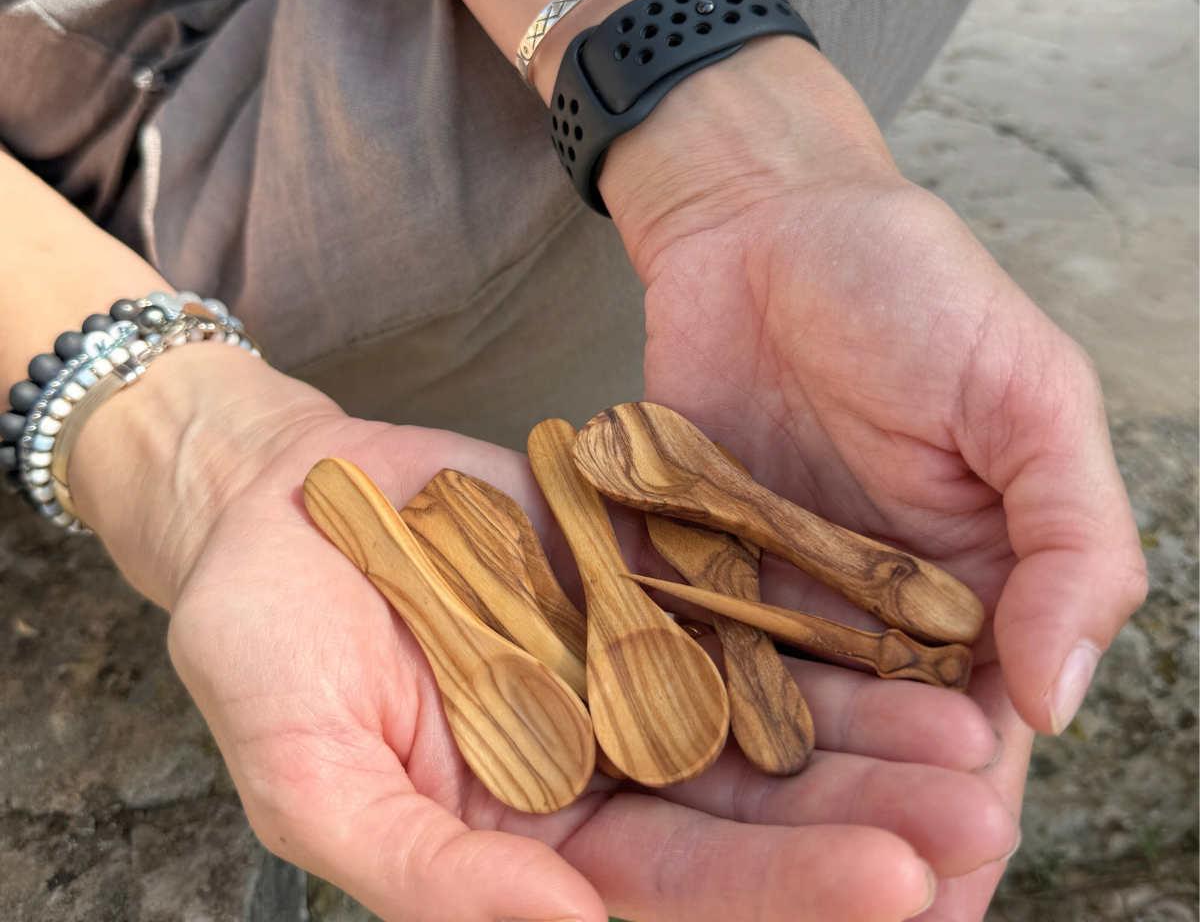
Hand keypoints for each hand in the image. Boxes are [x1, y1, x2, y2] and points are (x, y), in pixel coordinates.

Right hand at [73, 346, 1016, 921]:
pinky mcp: (632, 564)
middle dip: (860, 814)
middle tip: (974, 812)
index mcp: (530, 834)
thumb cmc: (262, 643)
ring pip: (758, 696)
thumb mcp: (309, 773)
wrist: (272, 498)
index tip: (893, 887)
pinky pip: (727, 584)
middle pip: (744, 802)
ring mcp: (621, 654)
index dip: (779, 894)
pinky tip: (889, 610)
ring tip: (963, 721)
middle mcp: (595, 754)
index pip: (672, 887)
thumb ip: (427, 870)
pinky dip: (806, 600)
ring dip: (860, 713)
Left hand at [602, 35, 1148, 918]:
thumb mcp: (1029, 398)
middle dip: (853, 838)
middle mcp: (869, 612)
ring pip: (766, 724)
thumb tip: (1058, 698)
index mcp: (973, 588)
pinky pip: (674, 647)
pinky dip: (663, 712)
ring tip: (727, 893)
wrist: (765, 220)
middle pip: (863, 753)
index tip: (944, 892)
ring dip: (755, 809)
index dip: (962, 814)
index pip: (978, 732)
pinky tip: (640, 784)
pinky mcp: (682, 557)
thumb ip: (1069, 539)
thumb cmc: (915, 290)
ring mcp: (769, 591)